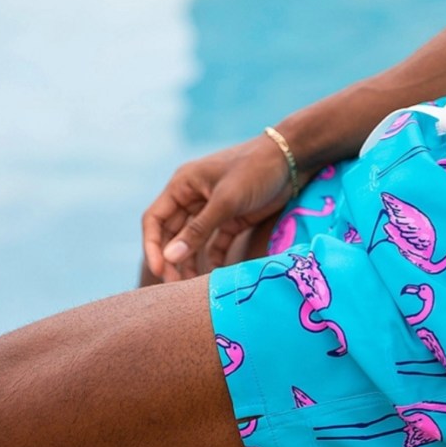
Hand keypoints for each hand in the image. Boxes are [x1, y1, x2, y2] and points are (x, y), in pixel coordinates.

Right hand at [142, 134, 294, 281]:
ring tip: (193, 286)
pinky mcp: (233, 218)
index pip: (155, 219)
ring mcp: (213, 209)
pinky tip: (216, 275)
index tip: (160, 270)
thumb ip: (199, 230)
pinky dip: (215, 258)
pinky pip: (217, 243)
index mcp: (182, 186)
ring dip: (192, 262)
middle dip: (173, 260)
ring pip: (194, 241)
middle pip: (173, 234)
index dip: (153, 246)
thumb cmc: (255, 171)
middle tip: (176, 286)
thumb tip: (170, 257)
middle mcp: (193, 197)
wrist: (291, 160)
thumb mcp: (225, 201)